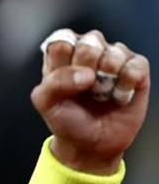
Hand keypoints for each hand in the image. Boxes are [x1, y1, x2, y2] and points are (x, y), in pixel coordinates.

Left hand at [32, 29, 149, 174]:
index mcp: (63, 55)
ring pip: (114, 52)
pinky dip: (126, 85)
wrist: (92, 144)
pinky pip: (135, 66)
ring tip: (100, 95)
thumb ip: (52, 84)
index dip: (64, 62)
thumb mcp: (47, 105)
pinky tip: (118, 97)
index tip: (63, 82)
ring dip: (106, 80)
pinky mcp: (137, 69)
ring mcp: (114, 58)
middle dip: (85, 69)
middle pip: (90, 42)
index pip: (62, 39)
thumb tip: (85, 74)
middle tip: (84, 89)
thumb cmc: (68, 120)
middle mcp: (89, 52)